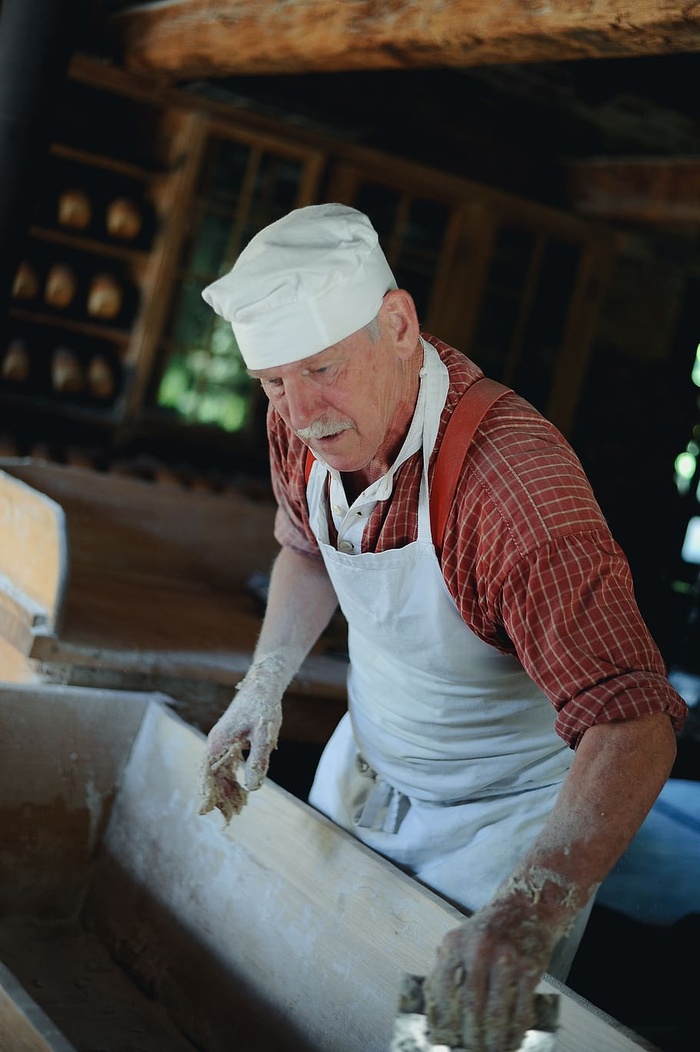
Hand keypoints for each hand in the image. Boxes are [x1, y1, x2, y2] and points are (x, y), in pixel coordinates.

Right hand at [198, 680, 282, 822]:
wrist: (264, 685)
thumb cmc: (263, 707)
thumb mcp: (264, 736)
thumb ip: (258, 761)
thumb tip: (252, 788)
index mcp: (218, 742)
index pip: (206, 774)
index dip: (207, 793)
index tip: (206, 812)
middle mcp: (215, 744)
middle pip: (212, 777)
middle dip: (219, 797)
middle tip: (231, 817)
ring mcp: (222, 743)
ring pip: (219, 773)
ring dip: (226, 790)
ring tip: (238, 808)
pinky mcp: (230, 742)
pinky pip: (227, 766)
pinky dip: (232, 780)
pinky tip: (241, 791)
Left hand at [422, 900, 557, 1051]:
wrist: (525, 906)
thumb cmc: (487, 930)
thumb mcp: (460, 940)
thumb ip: (446, 970)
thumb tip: (432, 1011)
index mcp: (456, 943)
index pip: (444, 990)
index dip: (445, 1019)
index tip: (446, 1037)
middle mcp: (480, 949)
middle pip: (472, 1006)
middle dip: (471, 1036)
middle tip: (471, 1050)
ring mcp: (508, 959)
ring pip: (498, 1012)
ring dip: (494, 1040)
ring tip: (491, 1050)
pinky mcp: (531, 969)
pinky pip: (522, 1009)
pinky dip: (516, 1031)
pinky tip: (512, 1040)